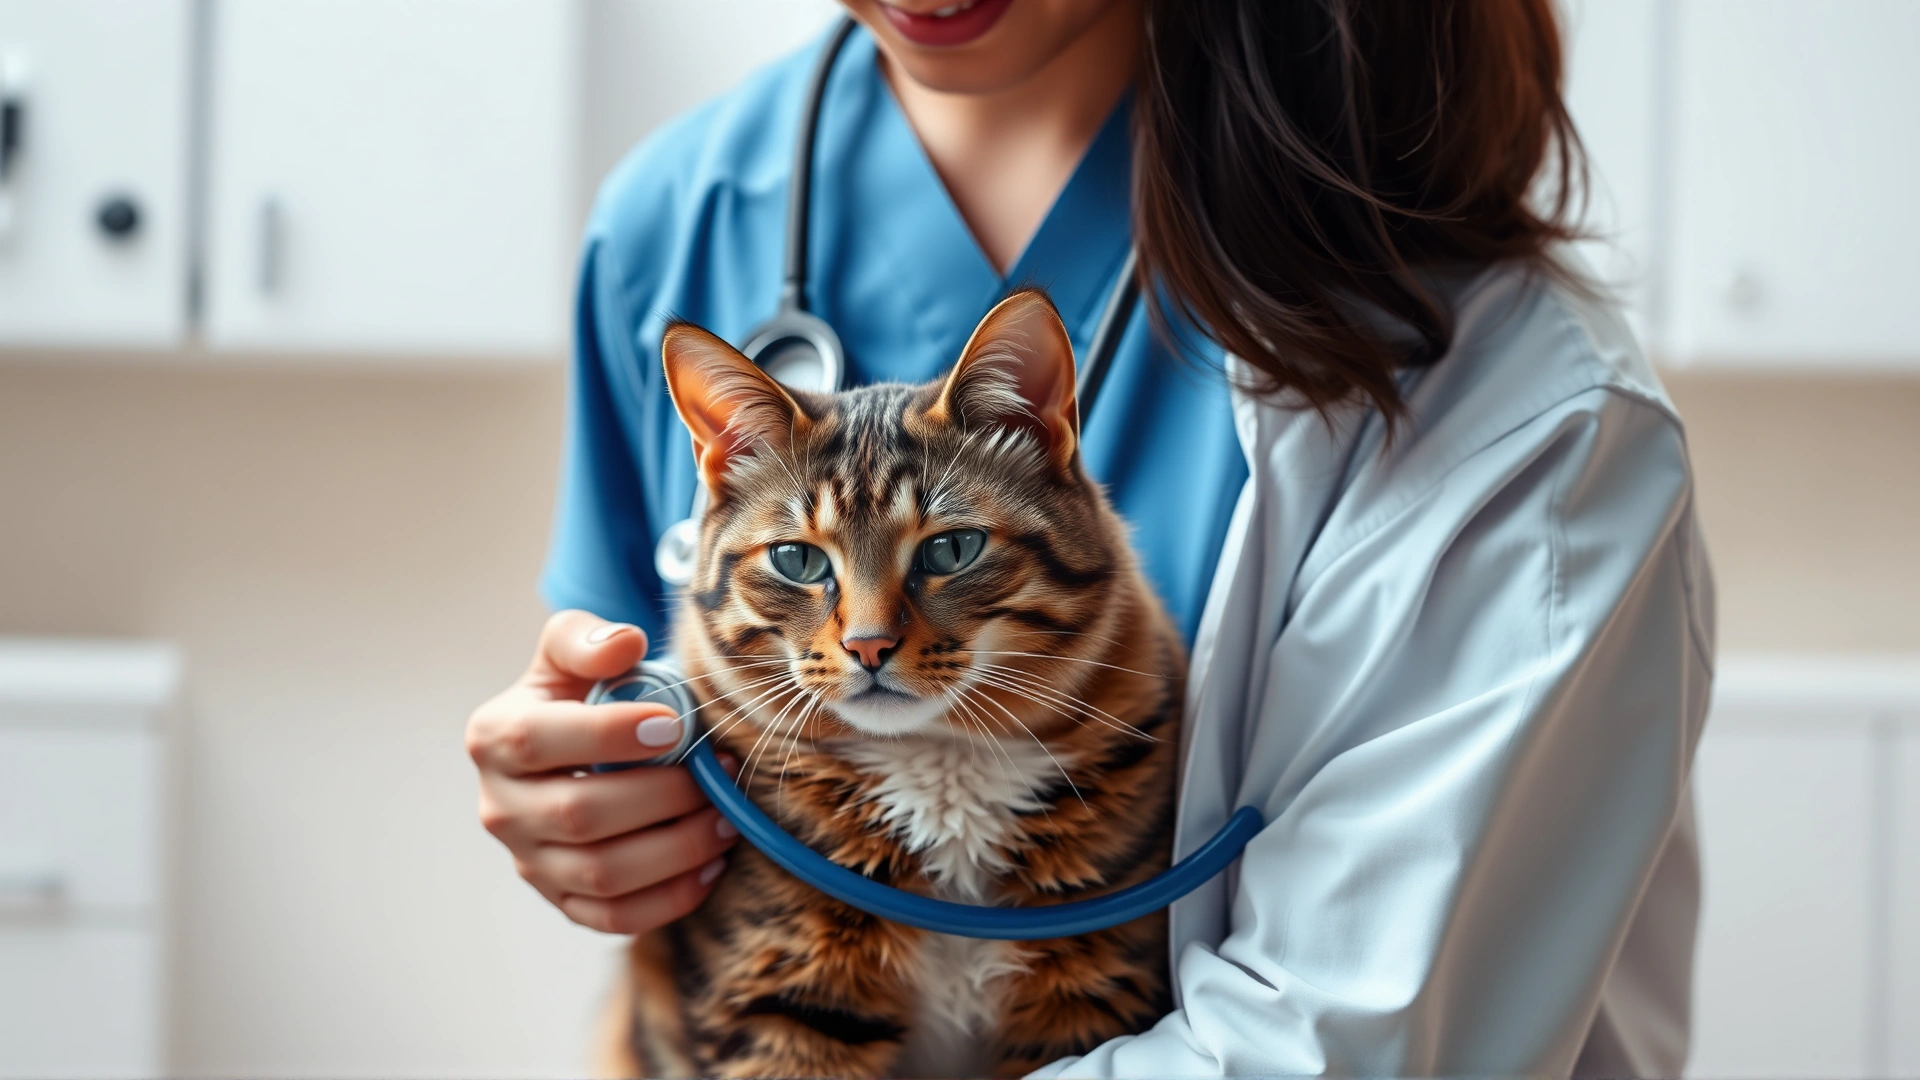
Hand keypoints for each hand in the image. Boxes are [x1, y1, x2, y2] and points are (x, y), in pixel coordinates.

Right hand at [466, 610, 739, 933]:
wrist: (569, 749)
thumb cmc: (578, 692)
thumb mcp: (569, 651)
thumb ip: (586, 639)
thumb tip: (625, 645)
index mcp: (494, 737)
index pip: (538, 741)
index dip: (609, 735)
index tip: (676, 725)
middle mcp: (499, 807)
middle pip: (579, 815)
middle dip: (663, 796)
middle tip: (721, 773)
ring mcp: (528, 862)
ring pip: (602, 874)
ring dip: (678, 849)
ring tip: (727, 818)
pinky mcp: (561, 900)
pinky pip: (614, 917)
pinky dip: (669, 898)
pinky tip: (710, 867)